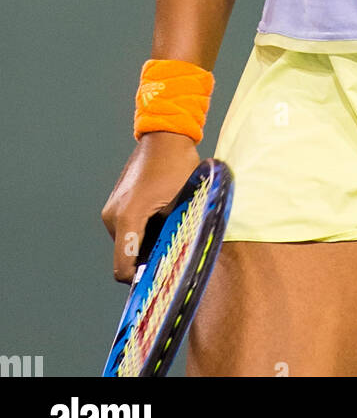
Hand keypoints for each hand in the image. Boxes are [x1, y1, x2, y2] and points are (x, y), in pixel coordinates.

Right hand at [101, 131, 200, 282]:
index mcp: (128, 218)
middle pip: (126, 256)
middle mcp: (113, 217)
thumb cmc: (178, 166)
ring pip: (128, 243)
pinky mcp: (115, 204)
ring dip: (147, 242)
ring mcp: (112, 210)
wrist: (165, 135)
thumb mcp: (182, 203)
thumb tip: (176, 261)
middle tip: (173, 252)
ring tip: (170, 227)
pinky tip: (162, 215)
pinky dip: (143, 230)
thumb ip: (174, 233)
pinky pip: (128, 228)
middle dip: (148, 258)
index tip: (159, 281)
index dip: (139, 281)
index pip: (123, 268)